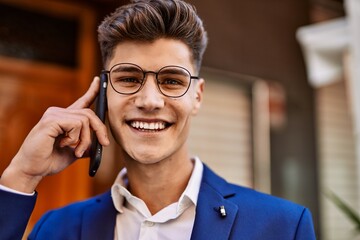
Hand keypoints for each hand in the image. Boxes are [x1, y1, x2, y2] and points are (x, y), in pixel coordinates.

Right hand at [0, 77, 109, 192]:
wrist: (33, 169)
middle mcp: (59, 113)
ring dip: (85, 139)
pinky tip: (63, 144)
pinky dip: (74, 138)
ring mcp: (54, 114)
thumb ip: (86, 145)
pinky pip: (76, 124)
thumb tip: (100, 143)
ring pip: (85, 120)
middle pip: (89, 113)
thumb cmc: (49, 160)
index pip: (82, 101)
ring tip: (77, 151)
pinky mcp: (51, 120)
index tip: (98, 80)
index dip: (92, 90)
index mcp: (65, 118)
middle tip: (104, 144)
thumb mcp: (74, 152)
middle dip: (100, 130)